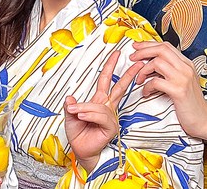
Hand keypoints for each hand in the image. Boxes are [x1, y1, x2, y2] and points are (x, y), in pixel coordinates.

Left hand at [63, 50, 142, 171]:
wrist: (81, 151)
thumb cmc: (79, 135)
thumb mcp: (70, 116)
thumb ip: (70, 105)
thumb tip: (70, 97)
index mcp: (99, 102)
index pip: (106, 81)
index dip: (110, 67)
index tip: (116, 54)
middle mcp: (107, 108)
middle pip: (119, 87)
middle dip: (128, 74)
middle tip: (136, 62)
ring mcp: (111, 117)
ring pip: (99, 106)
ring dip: (84, 108)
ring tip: (75, 113)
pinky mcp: (111, 127)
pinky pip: (101, 116)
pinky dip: (89, 115)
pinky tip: (82, 117)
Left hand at [129, 41, 206, 142]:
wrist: (204, 119)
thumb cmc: (190, 102)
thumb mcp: (182, 81)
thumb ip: (170, 70)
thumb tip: (151, 62)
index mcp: (186, 64)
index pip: (165, 46)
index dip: (148, 44)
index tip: (136, 47)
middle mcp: (185, 68)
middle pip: (161, 49)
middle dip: (143, 51)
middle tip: (132, 58)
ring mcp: (183, 78)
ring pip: (157, 63)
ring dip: (143, 71)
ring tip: (140, 80)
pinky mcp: (178, 91)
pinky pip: (156, 82)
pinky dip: (147, 86)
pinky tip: (146, 93)